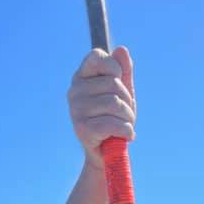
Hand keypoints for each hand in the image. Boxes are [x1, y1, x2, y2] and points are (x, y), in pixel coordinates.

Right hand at [67, 46, 135, 168]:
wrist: (108, 154)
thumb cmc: (114, 119)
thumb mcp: (122, 93)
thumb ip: (124, 72)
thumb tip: (121, 50)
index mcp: (81, 77)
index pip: (97, 56)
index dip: (115, 68)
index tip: (118, 83)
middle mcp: (74, 91)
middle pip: (113, 84)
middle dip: (128, 102)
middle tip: (126, 114)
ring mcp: (75, 110)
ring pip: (115, 104)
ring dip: (129, 118)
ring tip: (125, 126)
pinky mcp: (82, 129)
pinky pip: (113, 124)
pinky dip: (127, 131)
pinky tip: (126, 136)